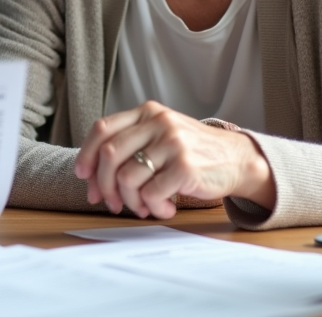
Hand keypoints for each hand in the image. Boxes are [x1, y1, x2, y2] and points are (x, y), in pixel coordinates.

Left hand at [73, 101, 274, 218]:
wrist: (238, 159)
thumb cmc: (193, 152)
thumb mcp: (161, 134)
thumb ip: (130, 144)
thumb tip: (91, 178)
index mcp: (147, 112)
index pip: (102, 129)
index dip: (87, 155)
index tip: (83, 176)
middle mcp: (158, 123)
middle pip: (109, 155)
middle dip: (104, 185)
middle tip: (111, 203)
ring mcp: (172, 143)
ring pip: (127, 178)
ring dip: (131, 202)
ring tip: (144, 207)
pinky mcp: (185, 167)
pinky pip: (150, 194)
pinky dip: (152, 208)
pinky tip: (165, 209)